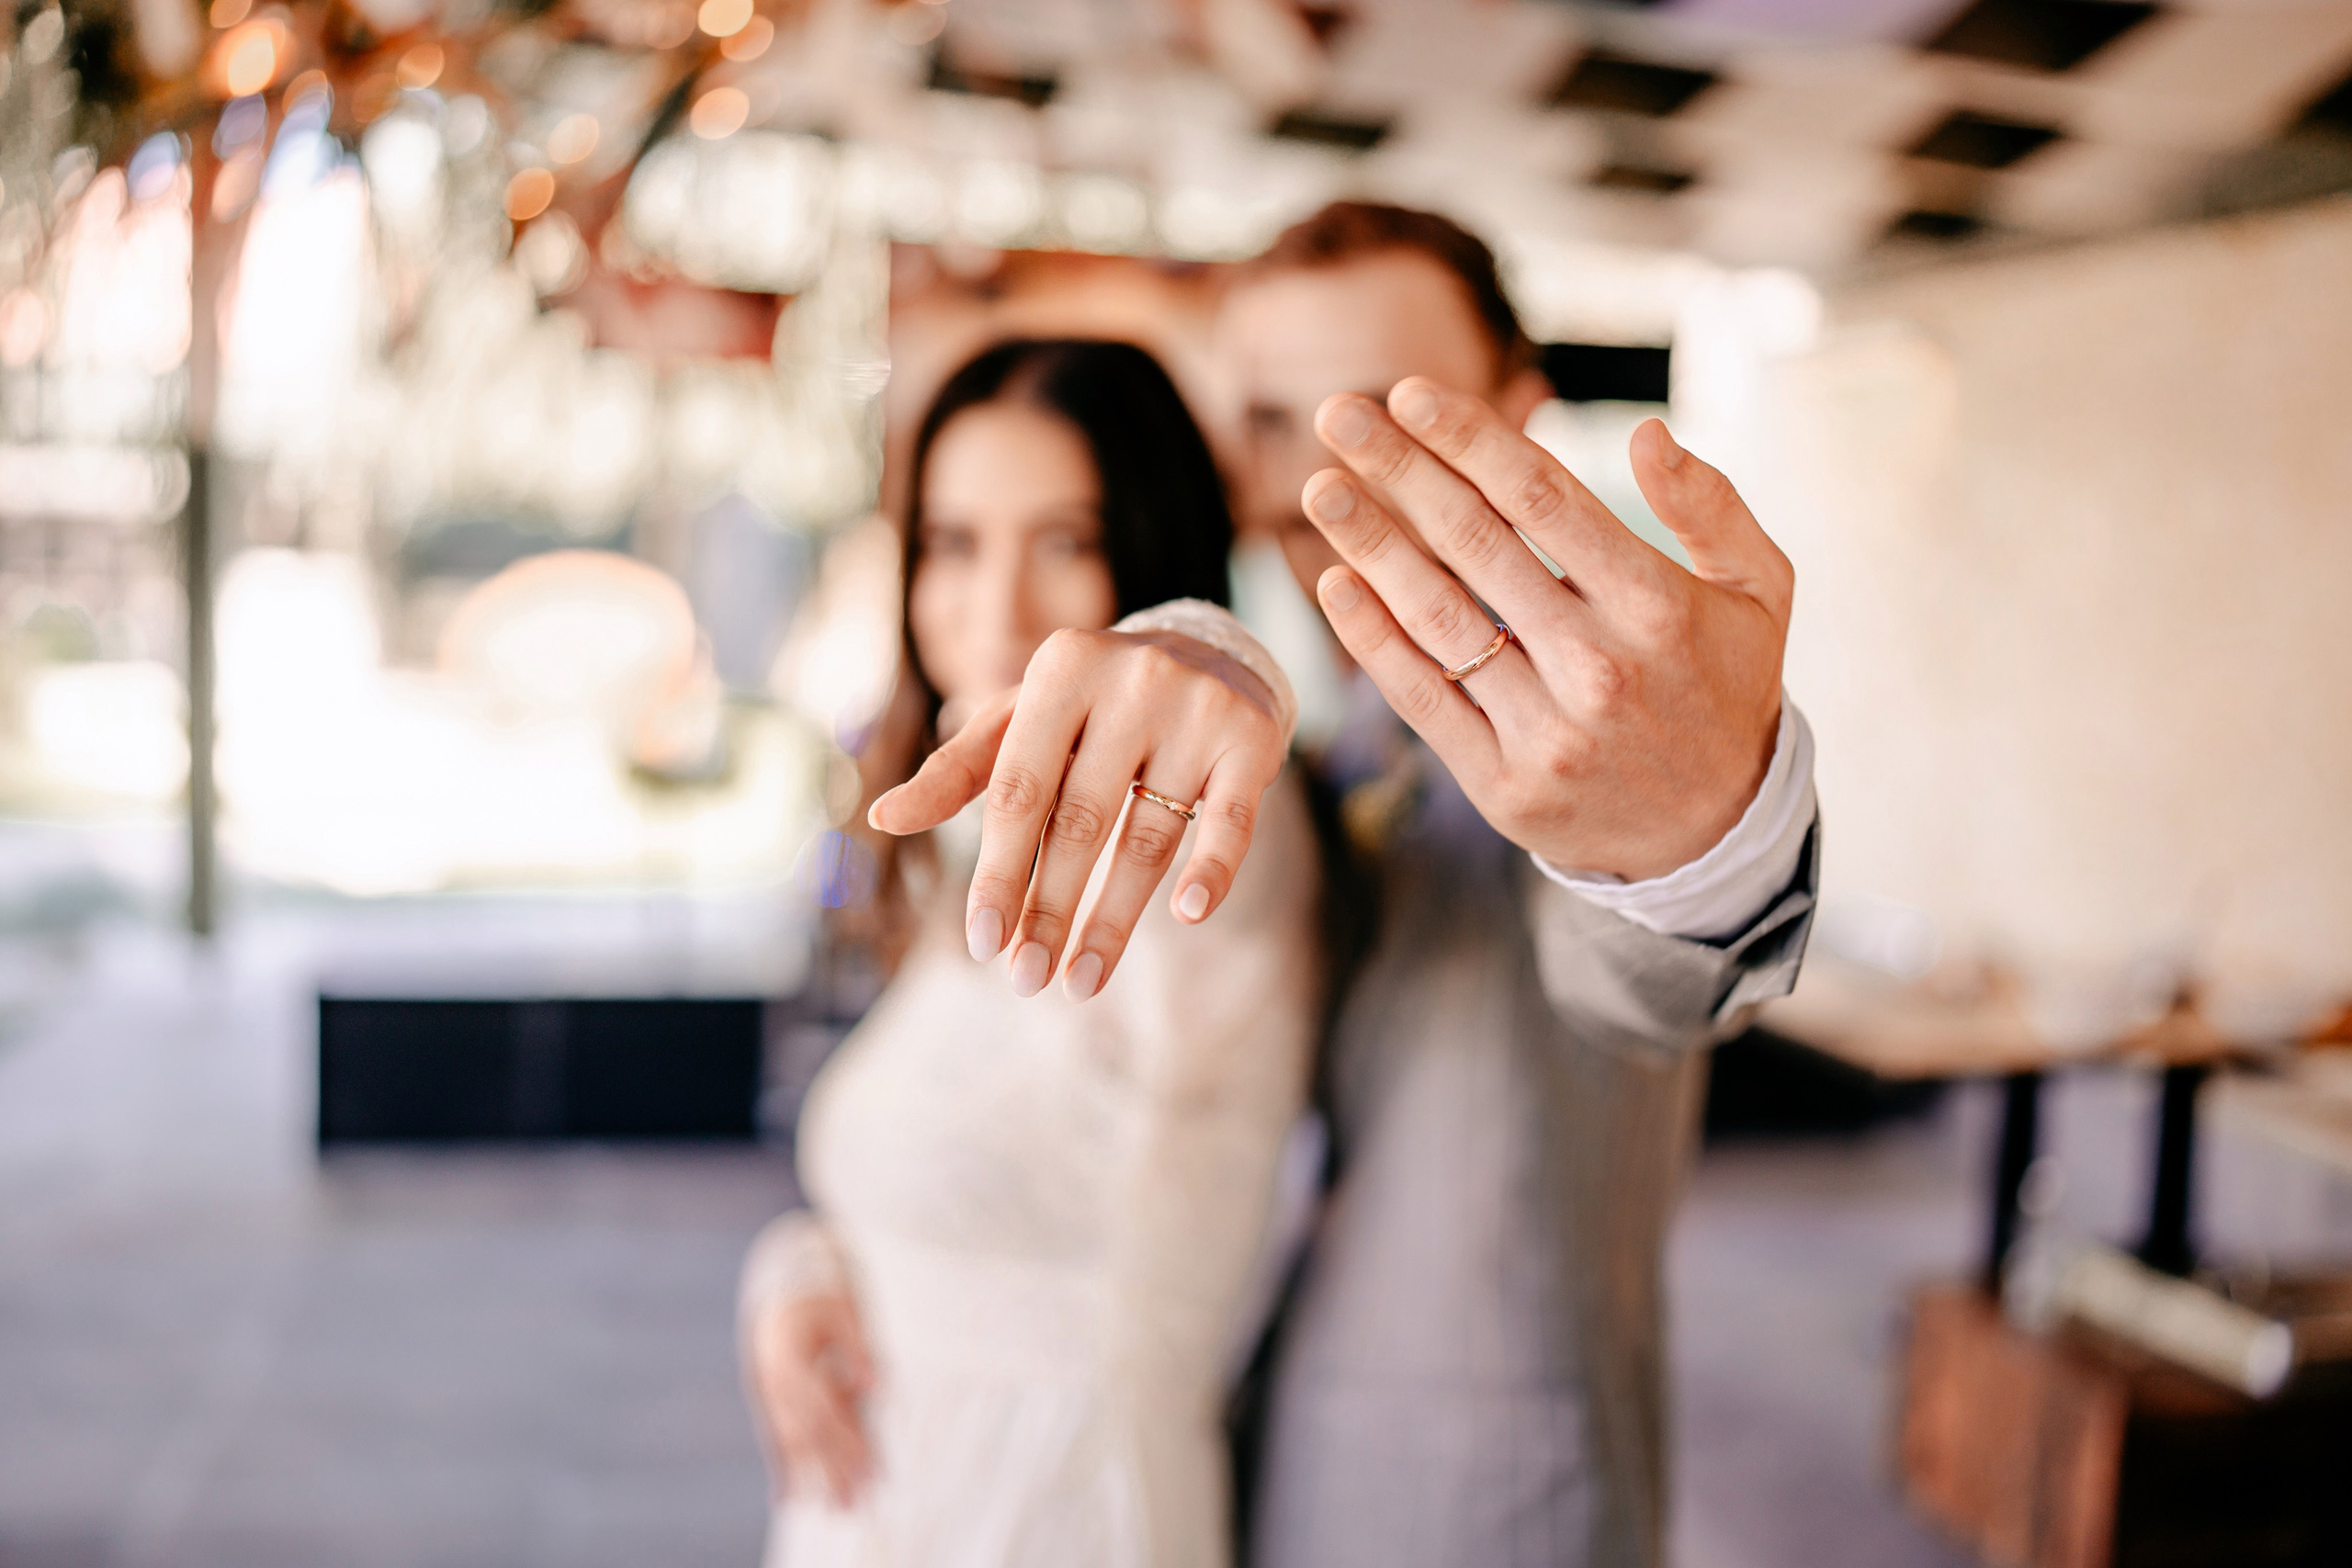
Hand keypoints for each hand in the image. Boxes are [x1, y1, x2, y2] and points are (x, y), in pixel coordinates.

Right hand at [746, 1289, 876, 1507]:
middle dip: (834, 1469)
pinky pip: (774, 1439)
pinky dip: (782, 1469)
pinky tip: (787, 1499)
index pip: (823, 1411)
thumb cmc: (820, 1295)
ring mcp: (766, 1394)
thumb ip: (857, 1346)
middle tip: (859, 1501)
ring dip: (814, 1477)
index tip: (872, 1469)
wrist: (781, 1283)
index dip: (847, 1443)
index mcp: (789, 1358)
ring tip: (840, 1508)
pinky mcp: (767, 1400)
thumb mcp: (842, 1309)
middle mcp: (772, 1382)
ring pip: (792, 1444)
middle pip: (807, 1435)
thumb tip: (874, 1387)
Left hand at [869, 628, 1286, 1000]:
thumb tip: (882, 818)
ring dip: (1113, 921)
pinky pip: (1230, 821)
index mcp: (1061, 668)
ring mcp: (1196, 706)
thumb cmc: (1094, 703)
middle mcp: (1131, 677)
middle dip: (1047, 910)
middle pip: (1078, 821)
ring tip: (1081, 982)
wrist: (1212, 653)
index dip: (997, 872)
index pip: (1018, 790)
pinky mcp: (1253, 737)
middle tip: (1026, 981)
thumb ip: (958, 771)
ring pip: (1147, 837)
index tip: (982, 946)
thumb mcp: (1022, 720)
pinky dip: (1211, 870)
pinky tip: (1189, 915)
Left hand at [1305, 379, 1789, 881]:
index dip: (1469, 440)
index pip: (1542, 500)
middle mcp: (1597, 664)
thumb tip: (1646, 434)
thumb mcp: (1759, 589)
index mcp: (1655, 605)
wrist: (1716, 835)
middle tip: (1337, 414)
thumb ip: (1711, 505)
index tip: (1408, 393)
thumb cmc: (1725, 687)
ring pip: (1438, 618)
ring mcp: (1546, 729)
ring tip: (1321, 488)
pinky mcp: (1502, 784)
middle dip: (1399, 470)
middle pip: (1475, 545)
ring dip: (1369, 544)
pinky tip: (1334, 583)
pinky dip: (1372, 640)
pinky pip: (1423, 698)